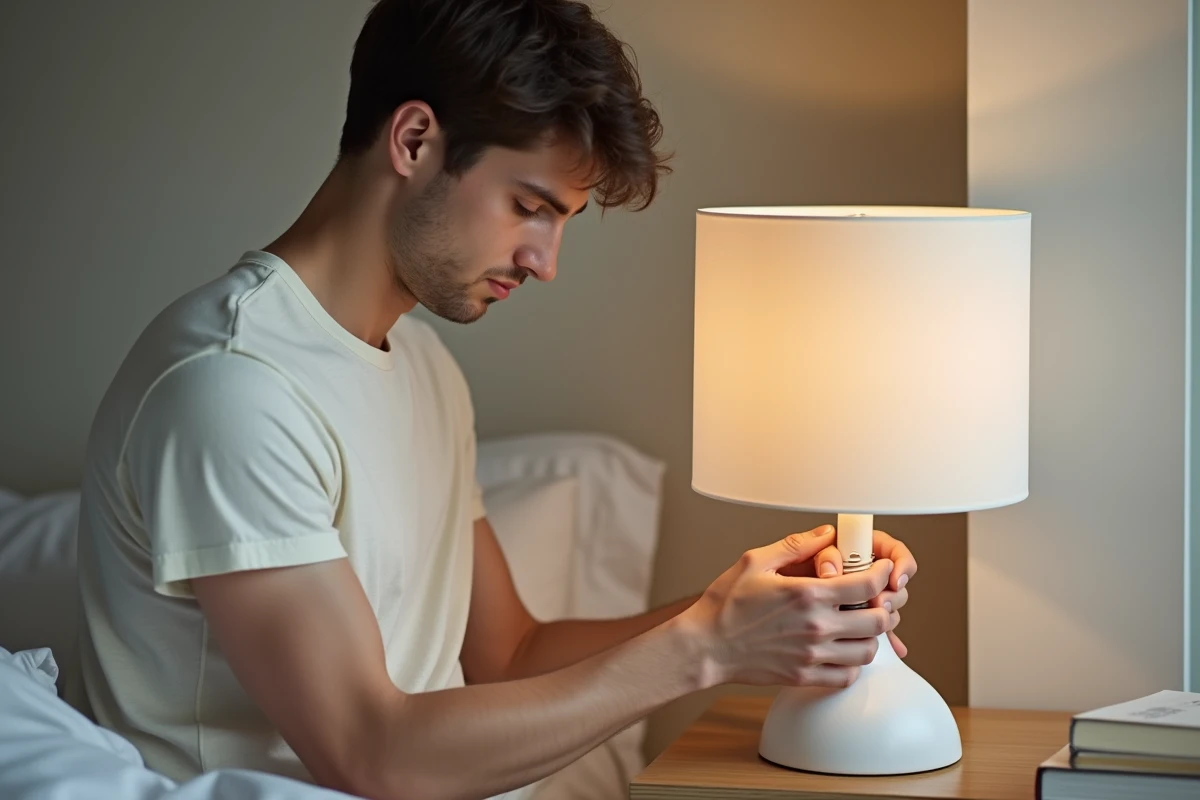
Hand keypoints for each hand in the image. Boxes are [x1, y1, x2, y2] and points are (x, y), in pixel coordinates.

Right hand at [679, 525, 897, 688]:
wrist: (705, 645)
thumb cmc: (725, 603)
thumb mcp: (755, 561)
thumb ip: (795, 546)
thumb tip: (827, 534)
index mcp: (807, 594)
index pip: (866, 585)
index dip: (882, 574)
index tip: (882, 570)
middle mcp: (816, 626)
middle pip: (877, 621)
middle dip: (883, 607)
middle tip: (876, 600)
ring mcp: (812, 655)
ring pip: (867, 652)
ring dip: (870, 637)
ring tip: (859, 625)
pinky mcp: (804, 676)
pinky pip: (847, 677)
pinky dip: (853, 665)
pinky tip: (842, 651)